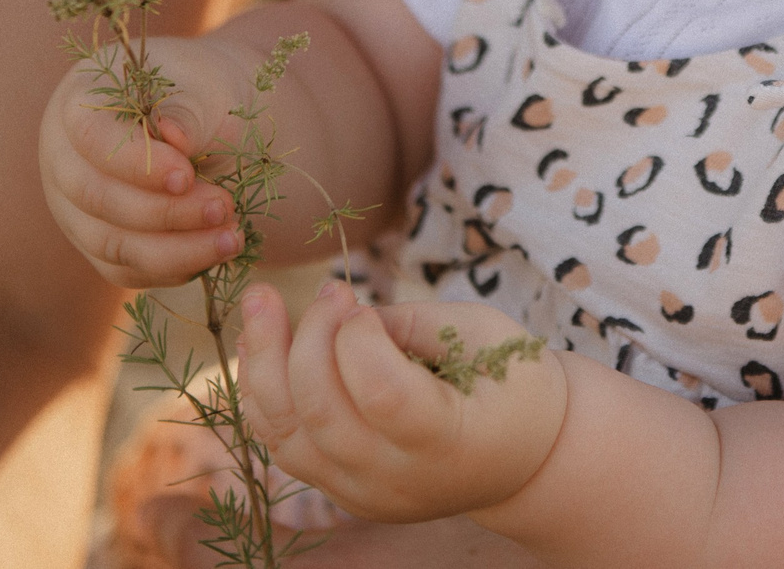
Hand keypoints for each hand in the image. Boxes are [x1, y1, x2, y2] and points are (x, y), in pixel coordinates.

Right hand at [39, 31, 260, 288]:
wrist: (204, 118)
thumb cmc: (196, 94)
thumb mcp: (198, 87)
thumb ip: (186, 109)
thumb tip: (176, 136)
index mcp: (80, 107)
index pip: (91, 138)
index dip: (135, 163)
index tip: (186, 176)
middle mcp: (65, 161)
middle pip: (97, 198)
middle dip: (165, 212)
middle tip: (224, 208)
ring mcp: (75, 209)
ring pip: (110, 244)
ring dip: (175, 250)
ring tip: (231, 238)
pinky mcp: (97, 246)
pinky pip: (125, 270)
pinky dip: (171, 268)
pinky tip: (214, 254)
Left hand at [236, 284, 567, 524]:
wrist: (523, 461)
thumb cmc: (513, 385)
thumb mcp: (484, 336)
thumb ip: (412, 323)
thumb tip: (340, 313)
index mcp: (447, 443)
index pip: (380, 394)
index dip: (358, 338)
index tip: (365, 304)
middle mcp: (397, 481)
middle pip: (320, 412)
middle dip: (310, 335)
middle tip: (332, 288)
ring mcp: (363, 494)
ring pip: (285, 435)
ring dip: (263, 362)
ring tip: (261, 301)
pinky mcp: (339, 492)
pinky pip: (282, 446)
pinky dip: (263, 393)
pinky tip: (260, 343)